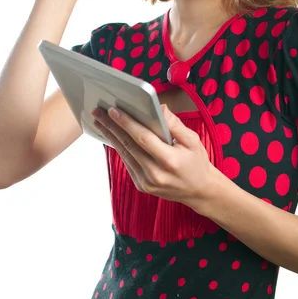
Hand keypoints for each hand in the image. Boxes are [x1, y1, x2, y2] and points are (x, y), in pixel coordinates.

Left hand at [91, 104, 215, 210]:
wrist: (199, 191)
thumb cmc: (197, 162)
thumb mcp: (193, 140)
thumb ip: (175, 124)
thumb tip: (159, 107)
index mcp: (170, 160)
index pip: (143, 138)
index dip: (127, 123)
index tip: (113, 110)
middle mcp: (155, 173)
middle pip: (129, 145)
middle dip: (112, 127)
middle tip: (98, 112)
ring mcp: (147, 182)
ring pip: (125, 154)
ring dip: (111, 137)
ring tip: (100, 122)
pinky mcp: (142, 186)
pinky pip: (128, 163)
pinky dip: (120, 148)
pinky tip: (113, 136)